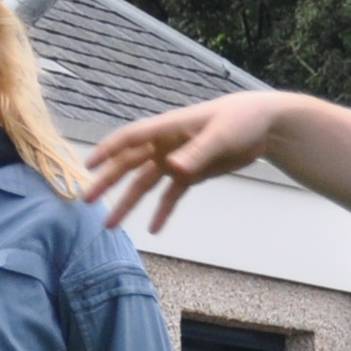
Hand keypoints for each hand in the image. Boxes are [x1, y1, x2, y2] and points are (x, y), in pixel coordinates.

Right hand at [84, 93, 285, 233]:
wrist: (264, 125)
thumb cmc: (240, 120)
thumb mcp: (220, 136)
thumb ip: (196, 152)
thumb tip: (173, 167)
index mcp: (168, 129)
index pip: (130, 139)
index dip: (107, 151)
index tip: (87, 165)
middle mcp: (166, 145)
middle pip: (130, 164)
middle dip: (108, 182)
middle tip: (87, 200)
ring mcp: (176, 160)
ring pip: (145, 184)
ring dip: (128, 203)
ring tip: (110, 224)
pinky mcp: (191, 174)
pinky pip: (170, 195)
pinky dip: (162, 211)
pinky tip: (153, 229)